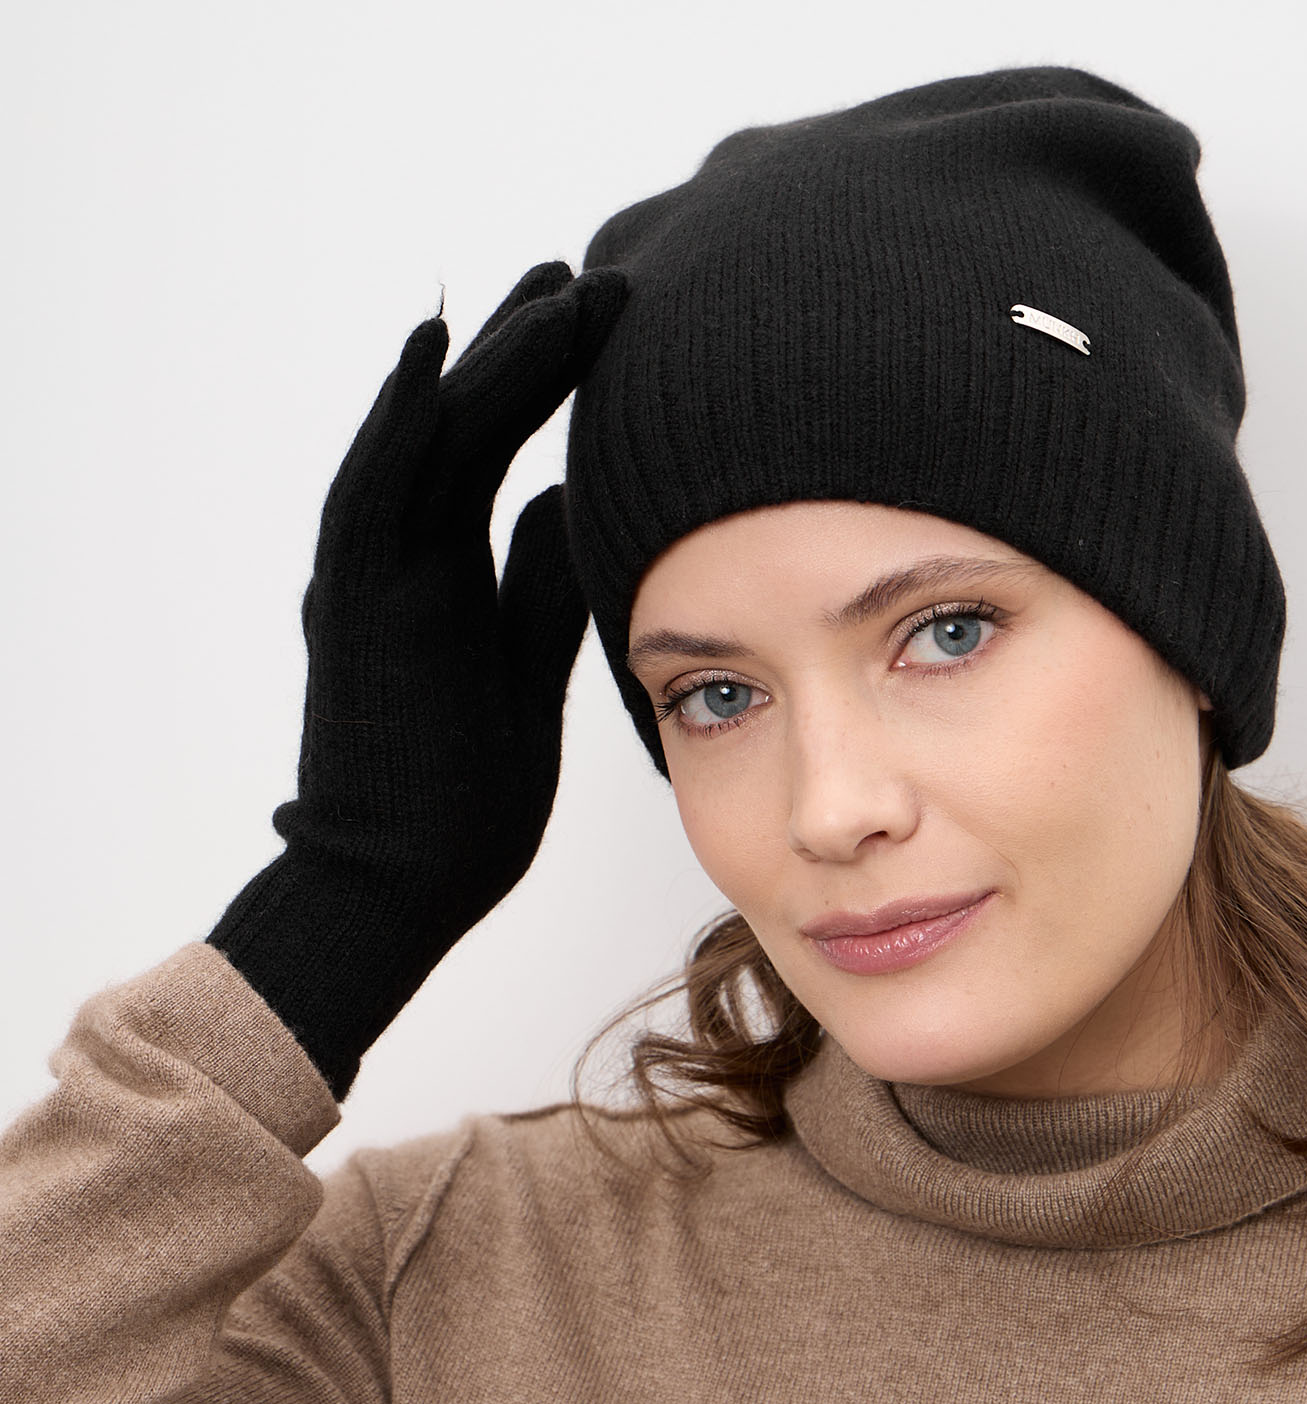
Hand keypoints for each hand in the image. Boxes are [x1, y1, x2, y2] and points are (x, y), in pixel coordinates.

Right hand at [208, 261, 628, 1097]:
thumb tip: (577, 505)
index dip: (551, 385)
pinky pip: (371, 493)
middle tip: (595, 276)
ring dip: (487, 361)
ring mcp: (372, 579)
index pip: (498, 453)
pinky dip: (397, 420)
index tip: (613, 327)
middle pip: (467, 427)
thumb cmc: (467, 798)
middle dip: (529, 349)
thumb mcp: (527, 673)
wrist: (402, 885)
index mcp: (449, 577)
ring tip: (555, 285)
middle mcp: (405, 563)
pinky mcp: (353, 607)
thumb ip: (542, 589)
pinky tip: (434, 347)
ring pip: (428, 441)